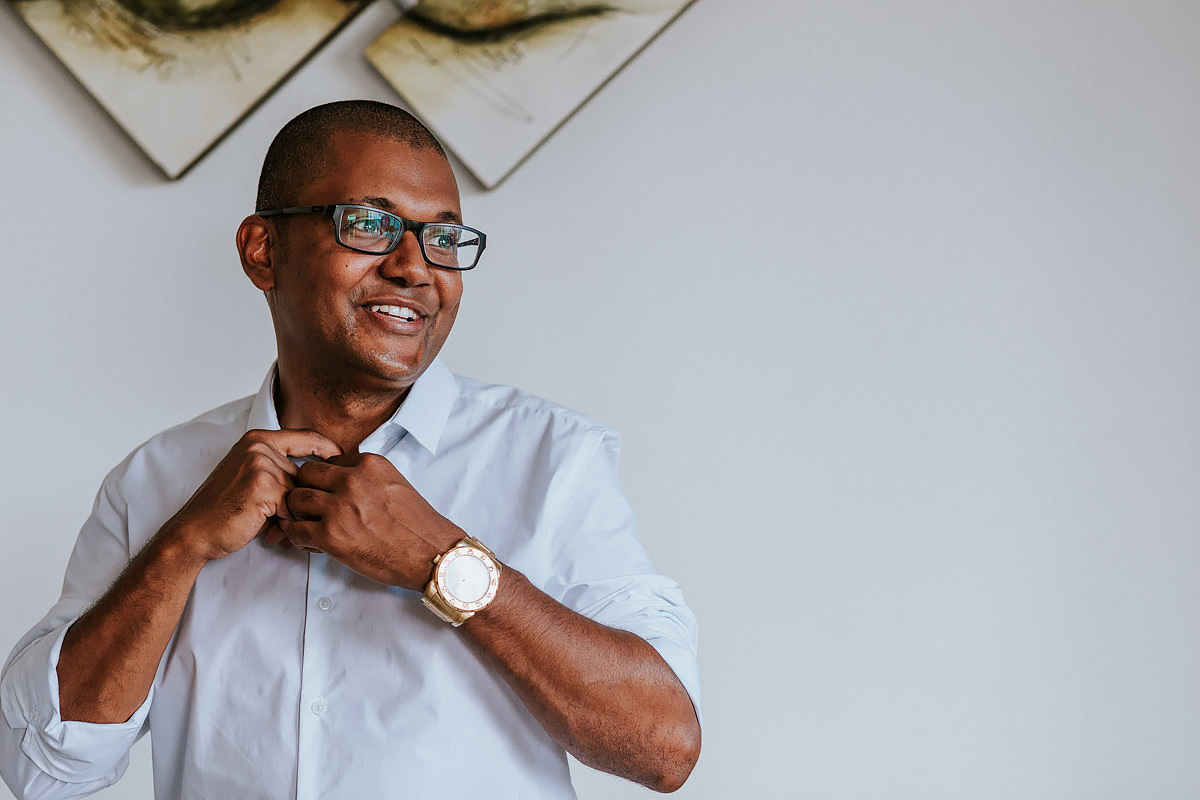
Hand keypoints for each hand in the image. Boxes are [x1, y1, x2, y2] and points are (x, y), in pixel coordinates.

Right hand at [167, 429, 341, 562]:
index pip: (307, 437)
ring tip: (277, 529)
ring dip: (293, 516)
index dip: (329, 450)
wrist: (195, 532)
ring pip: (301, 494)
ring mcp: (261, 465)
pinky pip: (293, 509)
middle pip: (306, 474)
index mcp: (258, 440)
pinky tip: (271, 534)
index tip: (344, 461)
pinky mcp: (264, 487)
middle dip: (302, 501)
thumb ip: (281, 469)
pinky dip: (287, 525)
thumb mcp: (253, 478)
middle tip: (287, 522)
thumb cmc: (225, 509)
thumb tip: (325, 473)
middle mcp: (259, 447)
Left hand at [279, 453, 462, 589]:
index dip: (325, 480)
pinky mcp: (331, 535)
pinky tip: (311, 543)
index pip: (328, 462)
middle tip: (312, 508)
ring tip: (310, 526)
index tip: (329, 494)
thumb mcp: (394, 483)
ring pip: (295, 499)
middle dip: (306, 490)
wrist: (430, 553)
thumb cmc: (416, 525)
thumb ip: (366, 477)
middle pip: (306, 474)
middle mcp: (352, 480)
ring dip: (299, 513)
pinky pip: (296, 530)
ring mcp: (340, 507)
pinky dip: (298, 537)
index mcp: (369, 464)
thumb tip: (340, 480)